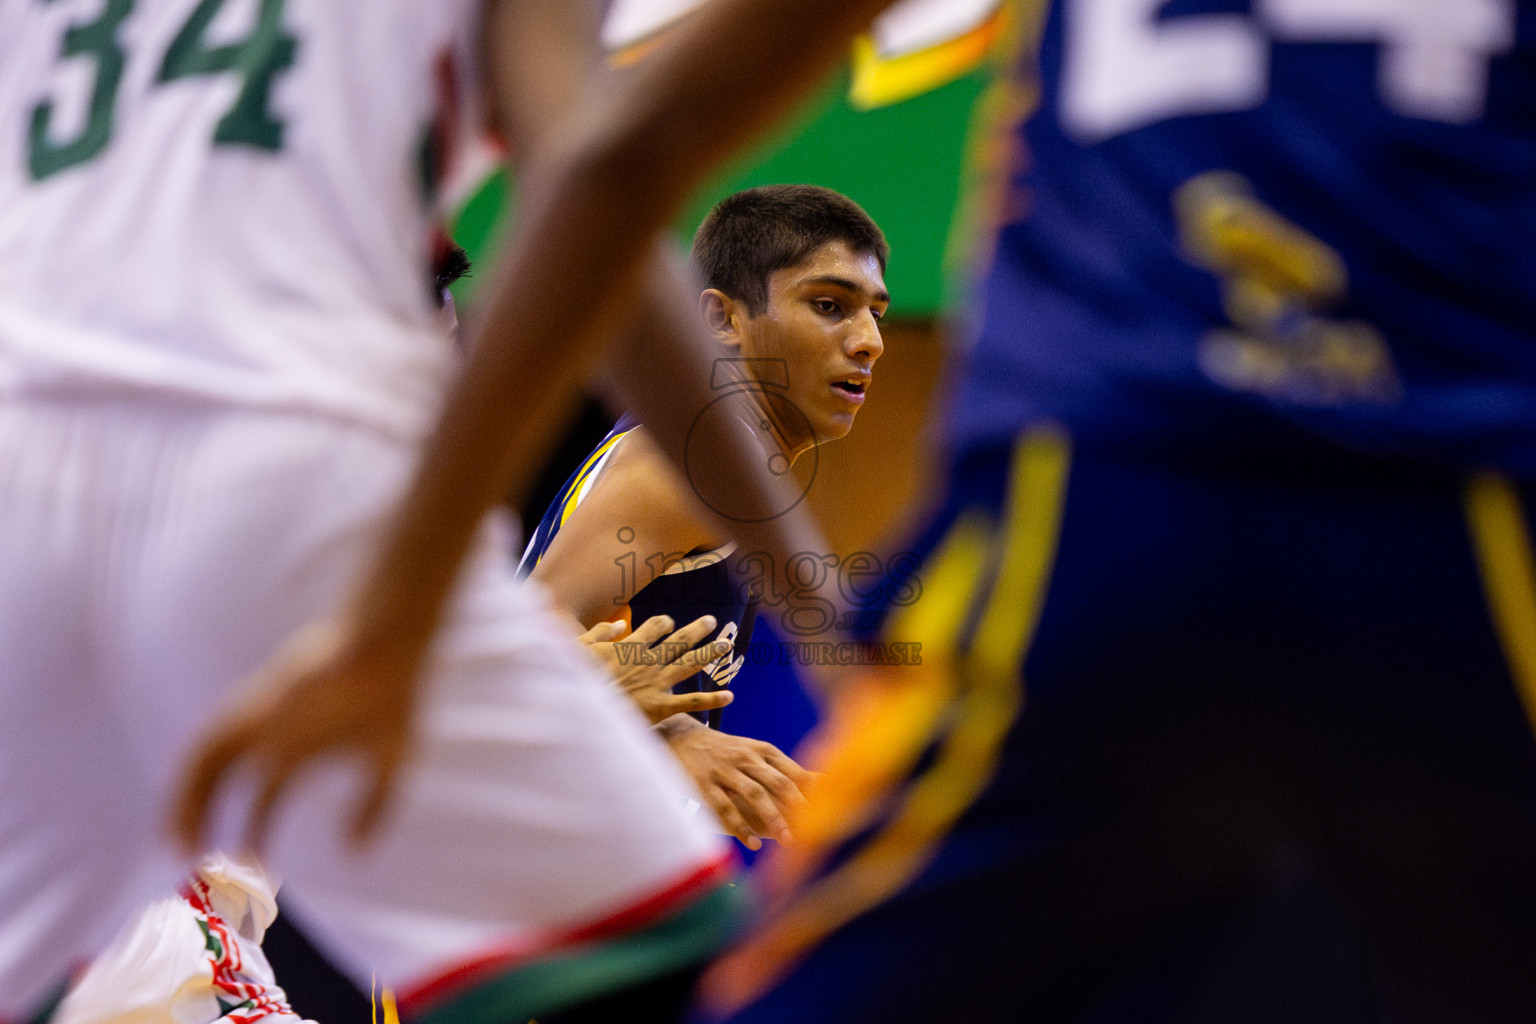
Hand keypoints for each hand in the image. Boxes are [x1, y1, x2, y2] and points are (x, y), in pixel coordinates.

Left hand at [173, 618, 420, 856]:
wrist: (386, 647)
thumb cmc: (392, 699)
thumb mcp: (390, 762)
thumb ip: (374, 808)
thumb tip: (352, 854)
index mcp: (300, 751)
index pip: (264, 801)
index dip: (254, 835)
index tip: (250, 868)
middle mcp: (271, 737)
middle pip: (222, 783)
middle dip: (202, 821)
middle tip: (190, 861)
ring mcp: (257, 720)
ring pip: (206, 764)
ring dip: (183, 803)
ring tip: (177, 845)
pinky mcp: (250, 706)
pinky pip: (206, 744)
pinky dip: (188, 777)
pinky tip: (182, 808)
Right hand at [578, 614, 733, 723]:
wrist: (582, 712)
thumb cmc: (577, 681)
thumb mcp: (580, 649)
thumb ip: (601, 633)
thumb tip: (619, 625)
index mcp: (631, 646)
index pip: (655, 627)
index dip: (663, 623)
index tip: (668, 623)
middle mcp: (650, 661)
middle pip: (680, 641)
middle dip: (697, 630)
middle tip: (712, 621)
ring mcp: (658, 683)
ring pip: (690, 664)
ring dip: (710, 653)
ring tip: (726, 645)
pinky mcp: (662, 706)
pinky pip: (692, 702)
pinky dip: (712, 700)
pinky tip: (730, 696)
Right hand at [657, 714, 812, 850]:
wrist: (681, 738)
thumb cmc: (728, 752)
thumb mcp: (756, 753)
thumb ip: (784, 770)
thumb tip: (824, 785)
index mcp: (764, 751)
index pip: (795, 773)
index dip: (813, 794)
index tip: (831, 813)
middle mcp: (747, 758)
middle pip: (779, 783)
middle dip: (798, 808)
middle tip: (813, 833)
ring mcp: (725, 770)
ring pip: (755, 794)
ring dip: (773, 818)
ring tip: (787, 840)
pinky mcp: (704, 783)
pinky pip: (724, 807)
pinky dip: (740, 826)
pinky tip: (752, 843)